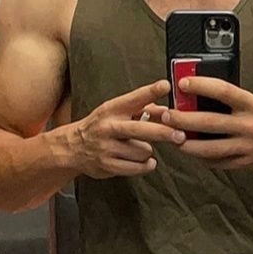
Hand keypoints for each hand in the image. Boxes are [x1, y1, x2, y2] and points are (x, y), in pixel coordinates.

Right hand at [69, 79, 185, 178]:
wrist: (73, 147)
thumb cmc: (103, 126)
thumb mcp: (118, 112)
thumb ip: (144, 110)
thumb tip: (167, 111)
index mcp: (112, 109)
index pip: (134, 98)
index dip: (150, 91)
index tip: (165, 86)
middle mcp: (109, 127)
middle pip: (140, 129)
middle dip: (162, 132)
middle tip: (179, 135)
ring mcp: (107, 147)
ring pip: (142, 151)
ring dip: (148, 151)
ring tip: (140, 147)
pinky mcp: (107, 165)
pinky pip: (136, 168)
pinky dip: (145, 165)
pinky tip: (144, 161)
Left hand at [159, 77, 252, 174]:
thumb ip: (236, 101)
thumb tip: (204, 95)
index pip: (224, 91)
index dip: (202, 86)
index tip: (183, 83)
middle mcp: (250, 125)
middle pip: (209, 122)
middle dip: (183, 119)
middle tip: (166, 115)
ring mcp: (247, 147)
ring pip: (209, 148)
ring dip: (187, 144)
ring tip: (172, 138)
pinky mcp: (246, 163)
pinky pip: (218, 163)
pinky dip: (202, 158)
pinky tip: (192, 152)